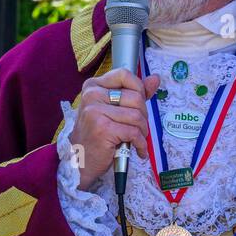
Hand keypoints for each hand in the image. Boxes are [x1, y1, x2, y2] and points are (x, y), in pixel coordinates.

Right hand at [68, 68, 161, 189]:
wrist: (80, 161)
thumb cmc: (98, 135)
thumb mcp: (114, 109)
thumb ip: (135, 93)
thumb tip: (155, 78)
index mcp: (93, 86)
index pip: (124, 75)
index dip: (139, 89)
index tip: (139, 105)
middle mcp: (92, 95)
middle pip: (136, 97)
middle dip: (144, 116)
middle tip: (138, 128)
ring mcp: (96, 111)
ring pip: (137, 116)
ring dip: (143, 132)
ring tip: (137, 140)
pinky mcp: (103, 129)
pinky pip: (134, 133)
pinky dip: (141, 144)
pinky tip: (138, 150)